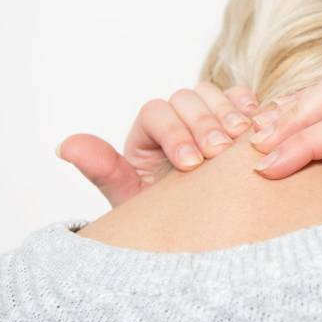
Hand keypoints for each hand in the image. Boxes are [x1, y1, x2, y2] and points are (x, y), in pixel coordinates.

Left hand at [56, 84, 259, 205]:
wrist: (206, 227)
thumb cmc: (168, 217)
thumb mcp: (135, 202)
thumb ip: (105, 173)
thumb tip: (65, 146)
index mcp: (148, 133)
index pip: (156, 114)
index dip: (173, 134)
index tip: (190, 165)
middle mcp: (177, 117)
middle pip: (186, 98)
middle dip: (204, 124)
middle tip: (219, 153)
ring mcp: (208, 114)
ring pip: (213, 94)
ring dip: (228, 114)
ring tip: (241, 140)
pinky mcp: (237, 117)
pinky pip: (242, 97)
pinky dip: (249, 105)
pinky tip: (256, 123)